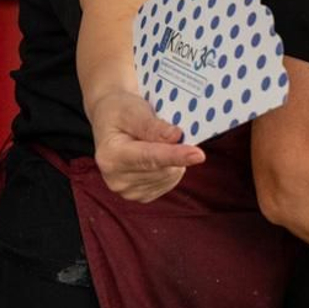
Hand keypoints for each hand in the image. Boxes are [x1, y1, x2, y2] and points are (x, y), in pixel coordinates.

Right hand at [86, 90, 204, 201]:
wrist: (111, 120)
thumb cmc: (121, 111)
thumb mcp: (133, 110)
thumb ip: (153, 126)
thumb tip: (176, 137)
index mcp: (110, 156)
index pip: (149, 157)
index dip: (175, 156)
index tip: (198, 154)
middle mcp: (115, 179)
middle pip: (162, 169)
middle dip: (174, 150)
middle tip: (169, 130)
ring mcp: (128, 192)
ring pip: (169, 177)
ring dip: (173, 158)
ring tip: (157, 141)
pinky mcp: (141, 196)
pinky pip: (169, 183)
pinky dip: (171, 167)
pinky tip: (159, 154)